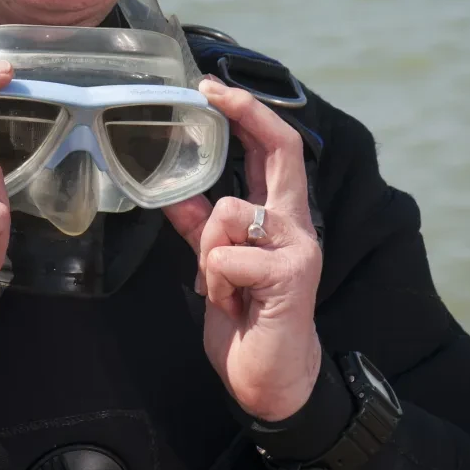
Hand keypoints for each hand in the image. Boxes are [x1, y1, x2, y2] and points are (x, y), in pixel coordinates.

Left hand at [163, 77, 322, 421]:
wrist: (272, 382)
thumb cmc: (249, 320)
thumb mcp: (217, 266)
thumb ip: (201, 229)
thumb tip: (172, 195)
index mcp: (279, 217)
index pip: (274, 149)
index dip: (248, 113)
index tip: (212, 87)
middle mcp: (295, 225)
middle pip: (282, 149)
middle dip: (245, 113)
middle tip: (208, 90)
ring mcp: (297, 248)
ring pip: (228, 212)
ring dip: (206, 249)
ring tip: (221, 286)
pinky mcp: (290, 276)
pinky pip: (224, 256)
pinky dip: (214, 280)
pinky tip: (232, 304)